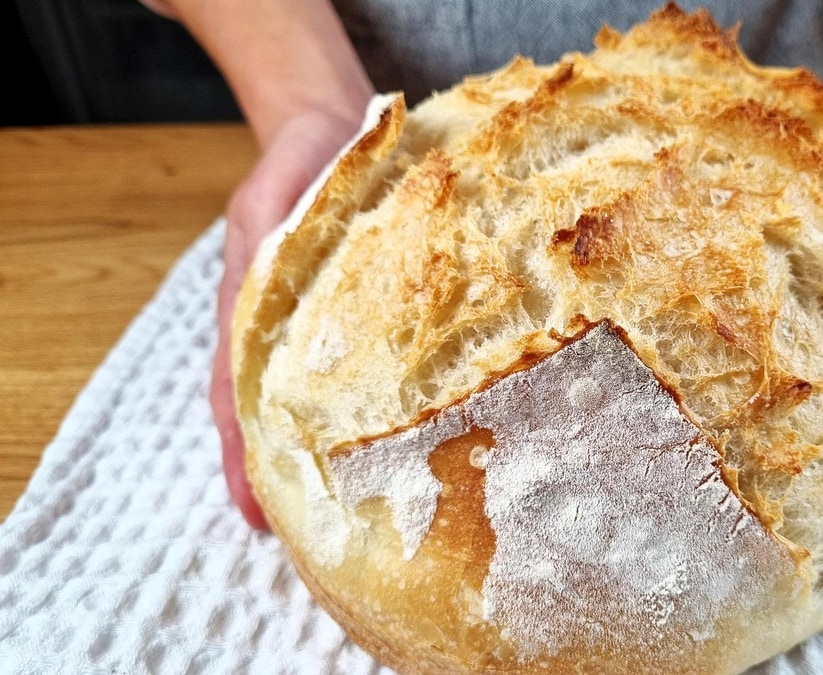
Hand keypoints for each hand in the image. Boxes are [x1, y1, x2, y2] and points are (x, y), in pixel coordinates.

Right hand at [211, 109, 364, 528]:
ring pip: (344, 403)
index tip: (256, 516)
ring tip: (374, 510)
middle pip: (294, 417)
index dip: (246, 461)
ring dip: (352, 453)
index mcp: (259, 323)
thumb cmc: (293, 172)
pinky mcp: (391, 316)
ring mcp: (347, 331)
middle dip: (302, 476)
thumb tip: (251, 340)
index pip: (244, 403)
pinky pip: (397, 368)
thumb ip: (254, 274)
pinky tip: (432, 437)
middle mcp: (301, 337)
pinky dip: (403, 405)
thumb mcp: (261, 218)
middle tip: (320, 537)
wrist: (341, 127)